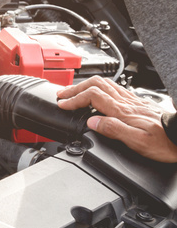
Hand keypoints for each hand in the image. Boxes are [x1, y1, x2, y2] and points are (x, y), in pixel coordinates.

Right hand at [56, 76, 176, 162]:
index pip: (92, 96)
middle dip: (76, 89)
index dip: (74, 99)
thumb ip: (113, 129)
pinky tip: (98, 95)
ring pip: (105, 84)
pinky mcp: (138, 103)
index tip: (63, 105)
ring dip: (86, 86)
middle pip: (96, 85)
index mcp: (123, 111)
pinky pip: (115, 89)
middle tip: (63, 95)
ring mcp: (133, 101)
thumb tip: (92, 122)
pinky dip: (100, 89)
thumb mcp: (137, 141)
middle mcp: (127, 102)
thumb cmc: (164, 143)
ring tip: (75, 92)